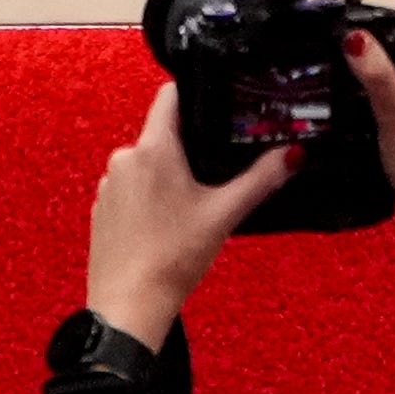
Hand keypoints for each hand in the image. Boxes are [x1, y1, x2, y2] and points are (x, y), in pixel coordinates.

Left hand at [83, 83, 300, 349]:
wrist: (130, 299)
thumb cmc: (174, 256)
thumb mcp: (225, 214)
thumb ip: (260, 180)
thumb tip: (291, 154)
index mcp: (152, 148)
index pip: (169, 98)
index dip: (193, 94)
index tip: (216, 101)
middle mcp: (124, 157)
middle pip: (162, 134)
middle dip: (190, 149)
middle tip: (218, 171)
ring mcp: (110, 182)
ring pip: (147, 164)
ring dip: (171, 176)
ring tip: (195, 206)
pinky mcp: (103, 206)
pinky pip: (132, 188)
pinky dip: (152, 198)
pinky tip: (170, 224)